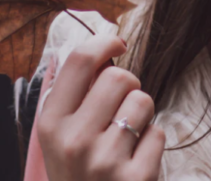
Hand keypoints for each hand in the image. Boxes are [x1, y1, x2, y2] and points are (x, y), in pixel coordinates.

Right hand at [36, 33, 164, 180]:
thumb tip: (99, 46)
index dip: (104, 42)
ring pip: (143, 101)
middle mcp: (75, 141)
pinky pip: (158, 133)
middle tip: (120, 107)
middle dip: (128, 86)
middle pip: (120, 77)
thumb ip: (72, 96)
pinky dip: (152, 144)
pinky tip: (135, 162)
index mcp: (51, 125)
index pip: (80, 62)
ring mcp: (105, 161)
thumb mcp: (59, 139)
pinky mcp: (136, 178)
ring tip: (126, 138)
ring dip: (142, 115)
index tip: (117, 42)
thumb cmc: (77, 174)